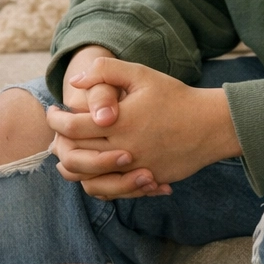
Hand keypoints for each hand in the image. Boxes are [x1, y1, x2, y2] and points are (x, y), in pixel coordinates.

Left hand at [57, 45, 170, 198]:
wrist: (211, 125)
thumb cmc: (174, 96)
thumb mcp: (140, 75)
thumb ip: (105, 72)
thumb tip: (75, 82)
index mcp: (119, 123)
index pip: (72, 128)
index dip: (56, 120)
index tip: (53, 112)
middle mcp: (124, 150)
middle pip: (76, 156)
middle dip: (59, 143)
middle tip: (56, 132)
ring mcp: (135, 170)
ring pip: (90, 180)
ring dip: (73, 168)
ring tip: (66, 154)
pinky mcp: (146, 182)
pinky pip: (113, 191)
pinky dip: (96, 184)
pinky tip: (91, 171)